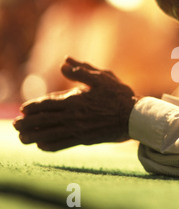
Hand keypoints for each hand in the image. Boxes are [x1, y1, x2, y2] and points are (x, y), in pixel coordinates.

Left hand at [13, 57, 137, 151]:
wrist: (134, 117)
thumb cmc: (119, 95)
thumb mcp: (102, 77)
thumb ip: (81, 71)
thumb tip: (64, 62)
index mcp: (75, 99)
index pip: (48, 103)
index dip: (33, 106)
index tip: (23, 109)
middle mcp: (73, 116)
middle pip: (44, 120)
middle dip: (28, 122)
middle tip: (15, 125)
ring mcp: (78, 129)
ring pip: (50, 134)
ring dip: (34, 136)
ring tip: (22, 138)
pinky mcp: (84, 139)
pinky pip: (63, 144)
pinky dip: (50, 146)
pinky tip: (42, 147)